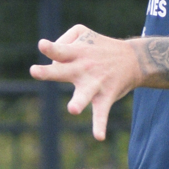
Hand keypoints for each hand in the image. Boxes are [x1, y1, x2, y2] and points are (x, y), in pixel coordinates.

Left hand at [31, 25, 143, 140]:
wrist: (134, 60)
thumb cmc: (100, 47)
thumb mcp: (82, 32)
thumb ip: (63, 41)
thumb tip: (51, 59)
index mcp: (76, 52)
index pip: (60, 50)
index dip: (50, 48)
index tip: (43, 45)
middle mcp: (83, 68)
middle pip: (62, 71)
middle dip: (48, 72)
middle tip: (34, 71)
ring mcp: (94, 84)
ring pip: (84, 94)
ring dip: (78, 102)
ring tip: (73, 110)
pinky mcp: (104, 97)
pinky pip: (101, 113)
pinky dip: (100, 125)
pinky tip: (99, 137)